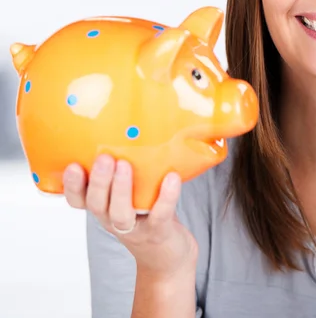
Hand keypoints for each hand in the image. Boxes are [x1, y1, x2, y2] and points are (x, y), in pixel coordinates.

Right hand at [63, 154, 198, 279]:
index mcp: (104, 209)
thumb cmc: (147, 216)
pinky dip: (166, 196)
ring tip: (125, 165)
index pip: (79, 200)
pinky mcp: (159, 232)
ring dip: (121, 189)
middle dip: (99, 181)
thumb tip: (129, 130)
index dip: (72, 186)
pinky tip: (172, 178)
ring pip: (121, 213)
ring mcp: (136, 229)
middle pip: (97, 204)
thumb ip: (126, 172)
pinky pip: (160, 215)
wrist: (168, 256)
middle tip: (104, 158)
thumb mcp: (130, 196)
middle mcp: (113, 220)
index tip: (72, 166)